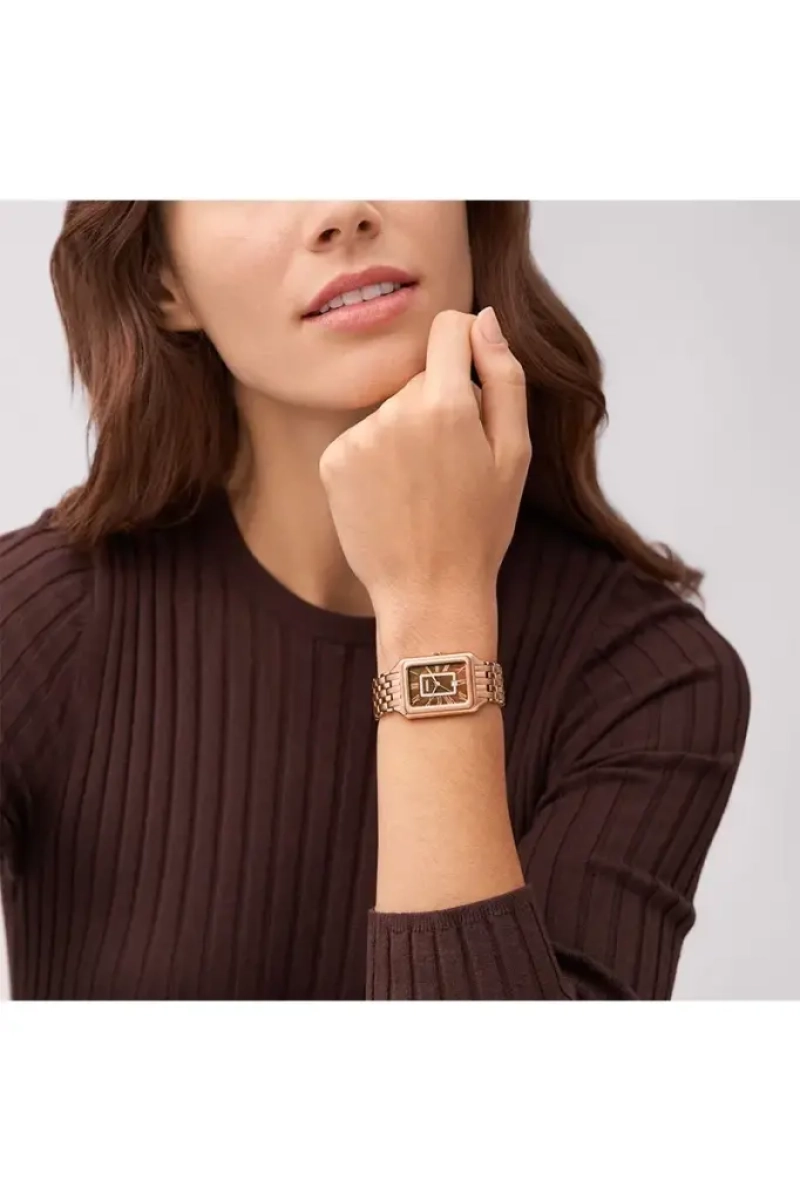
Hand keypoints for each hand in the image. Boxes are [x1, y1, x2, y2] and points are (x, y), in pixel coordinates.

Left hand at [318, 306, 531, 614]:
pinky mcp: (333, 461)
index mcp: (446, 404)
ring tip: (423, 487)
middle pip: (421, 378)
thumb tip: (483, 319)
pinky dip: (378, 459)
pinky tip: (394, 496)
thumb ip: (505, 376)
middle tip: (454, 465)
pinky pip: (363, 438)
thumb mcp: (514, 453)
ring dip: (407, 434)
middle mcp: (394, 412)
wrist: (428, 592)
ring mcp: (359, 437)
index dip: (466, 345)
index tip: (472, 375)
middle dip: (441, 404)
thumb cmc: (481, 527)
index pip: (449, 329)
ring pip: (391, 409)